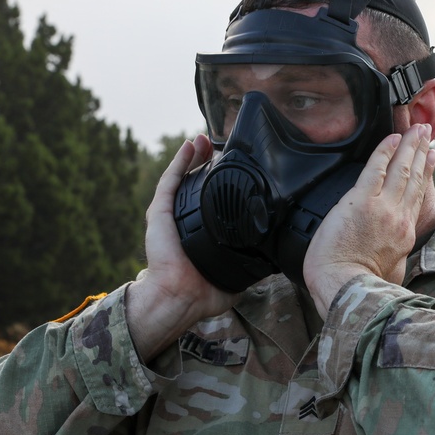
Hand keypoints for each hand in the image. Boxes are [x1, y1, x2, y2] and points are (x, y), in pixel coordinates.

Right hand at [125, 135, 240, 360]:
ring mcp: (170, 213)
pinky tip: (190, 145)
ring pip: (184, 175)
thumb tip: (274, 262)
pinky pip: (170, 180)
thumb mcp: (236, 278)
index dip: (223, 180)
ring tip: (206, 137)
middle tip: (222, 144)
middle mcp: (185, 219)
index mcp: (202, 231)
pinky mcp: (159, 211)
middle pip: (197, 182)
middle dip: (208, 160)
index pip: (213, 199)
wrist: (179, 297)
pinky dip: (180, 160)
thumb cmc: (203, 293)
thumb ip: (251, 267)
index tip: (237, 165)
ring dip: (194, 154)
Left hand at [303, 124, 434, 316]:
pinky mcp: (361, 201)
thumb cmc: (362, 288)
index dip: (425, 175)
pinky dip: (385, 151)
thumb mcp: (391, 275)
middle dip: (422, 152)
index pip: (416, 198)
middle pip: (414, 178)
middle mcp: (398, 218)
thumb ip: (394, 260)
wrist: (345, 288)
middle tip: (427, 133)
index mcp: (404, 236)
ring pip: (401, 169)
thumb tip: (391, 257)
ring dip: (410, 146)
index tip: (431, 159)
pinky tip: (391, 139)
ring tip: (417, 129)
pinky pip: (376, 168)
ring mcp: (382, 207)